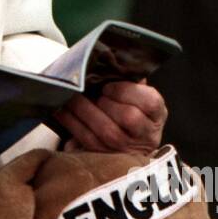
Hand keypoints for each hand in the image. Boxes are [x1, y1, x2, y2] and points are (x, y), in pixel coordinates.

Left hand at [53, 79, 167, 153]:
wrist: (130, 144)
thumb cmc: (131, 110)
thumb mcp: (139, 96)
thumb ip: (130, 81)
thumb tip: (111, 63)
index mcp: (157, 113)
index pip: (150, 102)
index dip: (126, 92)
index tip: (108, 86)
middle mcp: (146, 133)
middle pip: (128, 117)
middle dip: (105, 102)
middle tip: (91, 91)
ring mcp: (126, 148)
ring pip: (106, 130)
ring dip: (84, 110)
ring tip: (72, 97)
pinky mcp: (106, 155)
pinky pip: (87, 139)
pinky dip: (71, 122)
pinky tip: (61, 110)